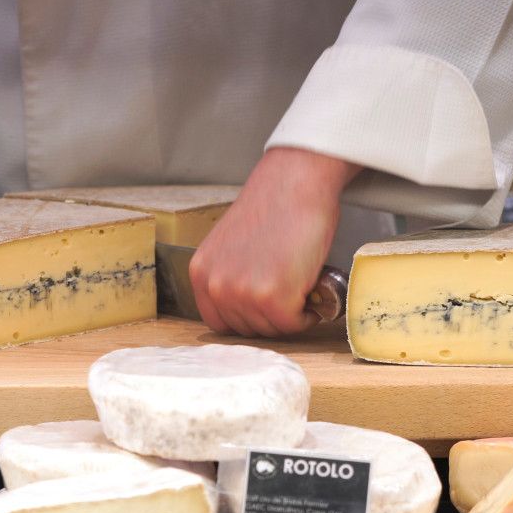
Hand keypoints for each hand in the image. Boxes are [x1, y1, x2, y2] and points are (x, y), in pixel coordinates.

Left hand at [189, 147, 360, 336]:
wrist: (295, 183)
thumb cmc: (274, 207)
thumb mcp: (233, 245)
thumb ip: (231, 274)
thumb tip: (249, 304)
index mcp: (202, 272)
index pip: (219, 321)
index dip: (248, 317)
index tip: (267, 308)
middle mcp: (216, 286)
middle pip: (247, 329)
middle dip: (271, 315)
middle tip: (291, 291)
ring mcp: (241, 293)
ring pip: (271, 329)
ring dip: (291, 314)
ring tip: (300, 284)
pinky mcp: (272, 298)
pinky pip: (294, 325)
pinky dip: (308, 314)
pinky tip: (311, 287)